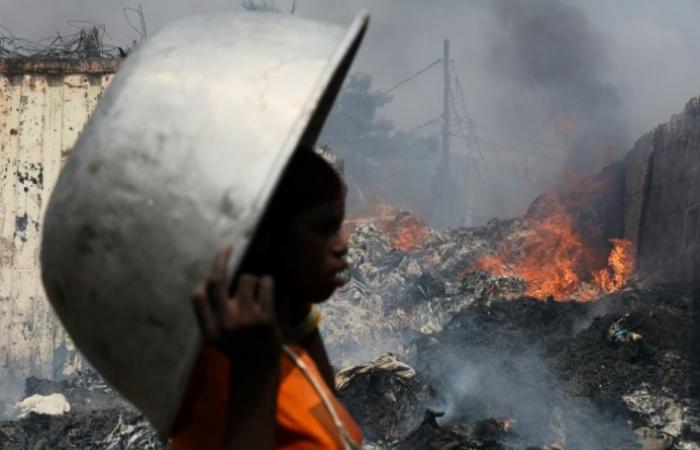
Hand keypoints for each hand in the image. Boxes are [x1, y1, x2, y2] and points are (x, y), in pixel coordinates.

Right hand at [192, 245, 279, 368]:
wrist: (258, 369)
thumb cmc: (236, 349)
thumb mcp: (213, 337)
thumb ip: (206, 314)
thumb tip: (202, 284)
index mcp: (210, 328)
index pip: (198, 296)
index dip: (203, 281)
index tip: (209, 273)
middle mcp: (226, 321)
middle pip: (218, 280)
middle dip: (222, 258)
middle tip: (226, 247)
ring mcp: (246, 317)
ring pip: (246, 278)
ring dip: (252, 279)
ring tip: (255, 289)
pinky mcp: (266, 315)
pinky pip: (265, 283)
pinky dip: (266, 282)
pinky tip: (266, 288)